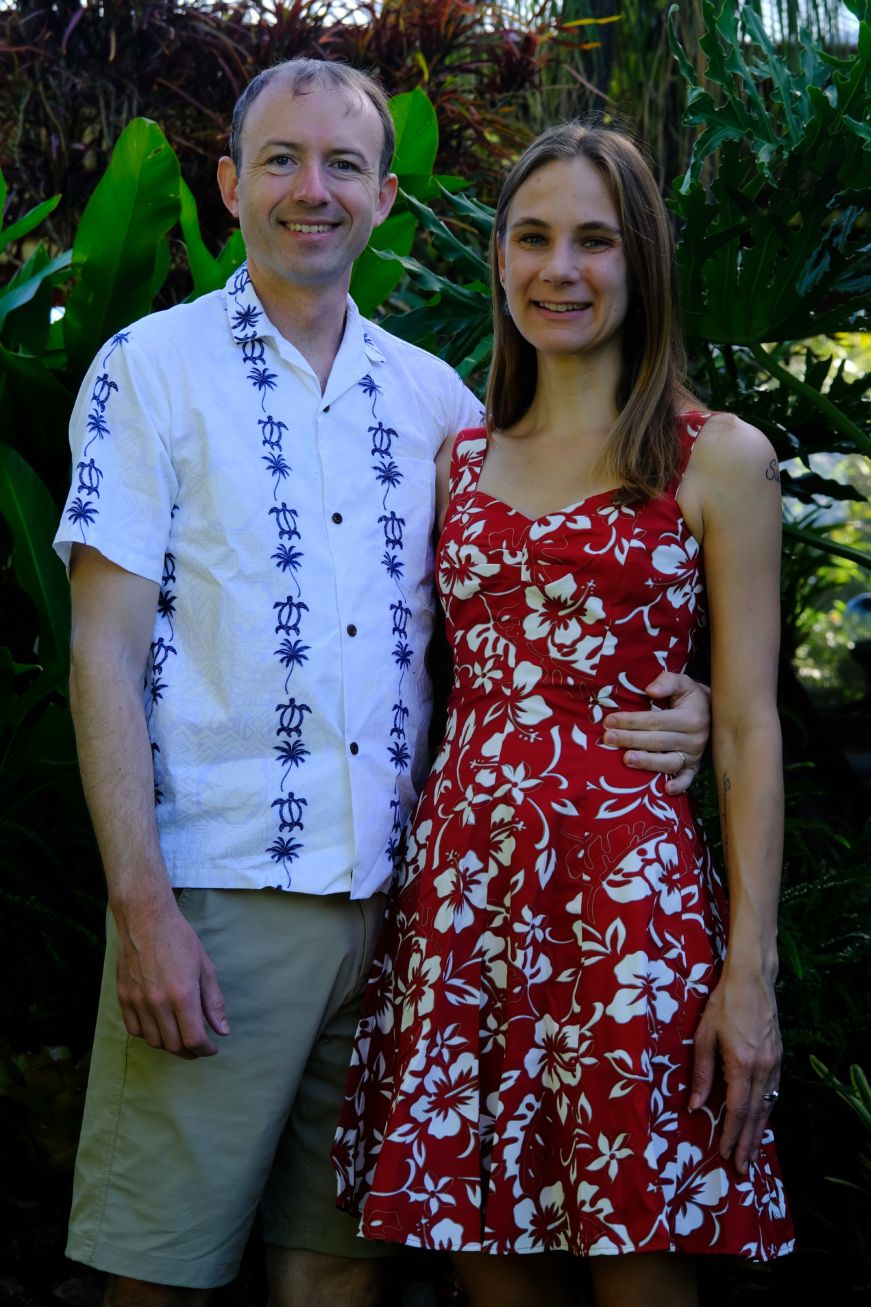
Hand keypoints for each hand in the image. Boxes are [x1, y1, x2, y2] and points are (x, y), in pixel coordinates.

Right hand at [114, 895, 229, 1058]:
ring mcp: (137, 1001)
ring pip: (153, 1041)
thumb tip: (222, 1031)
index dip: (205, 1050)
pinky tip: (159, 1027)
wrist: (145, 918)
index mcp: (182, 995)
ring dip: (169, 1045)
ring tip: (180, 1037)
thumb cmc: (179, 938)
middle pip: (174, 1045)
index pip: (194, 1039)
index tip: (211, 1048)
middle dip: (190, 1051)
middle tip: (199, 1046)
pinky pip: (134, 1030)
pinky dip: (148, 1035)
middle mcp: (158, 1002)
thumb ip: (213, 1002)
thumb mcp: (205, 967)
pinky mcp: (123, 997)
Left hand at [602, 670, 710, 794]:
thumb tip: (650, 690)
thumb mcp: (683, 683)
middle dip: (630, 740)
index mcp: (690, 717)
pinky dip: (679, 786)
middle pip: (657, 741)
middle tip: (608, 739)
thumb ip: (667, 682)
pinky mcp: (694, 767)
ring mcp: (694, 755)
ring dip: (647, 762)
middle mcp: (694, 738)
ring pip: (669, 762)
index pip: (655, 720)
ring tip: (626, 760)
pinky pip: (687, 779)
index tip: (609, 721)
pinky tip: (666, 790)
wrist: (714, 714)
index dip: (631, 721)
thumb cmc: (690, 698)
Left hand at [688, 966, 780, 1173]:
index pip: (737, 1109)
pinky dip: (768, 1113)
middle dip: (747, 1144)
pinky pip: (774, 1093)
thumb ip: (701, 1073)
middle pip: (756, 1115)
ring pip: (768, 1107)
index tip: (724, 1155)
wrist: (752, 979)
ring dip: (759, 1133)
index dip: (730, 1134)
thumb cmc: (722, 1003)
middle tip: (741, 1169)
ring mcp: (774, 1064)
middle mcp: (762, 1068)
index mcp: (741, 1063)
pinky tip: (762, 1124)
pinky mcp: (778, 1058)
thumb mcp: (704, 1035)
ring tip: (752, 1156)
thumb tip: (694, 1106)